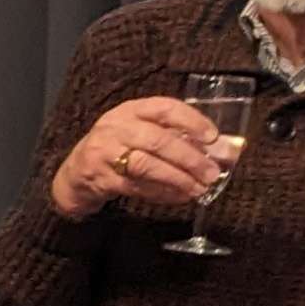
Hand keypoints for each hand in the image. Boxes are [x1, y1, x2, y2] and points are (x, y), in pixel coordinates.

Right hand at [48, 96, 228, 219]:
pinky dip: (162, 193)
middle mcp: (115, 127)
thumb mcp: (145, 134)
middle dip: (189, 158)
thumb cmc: (120, 149)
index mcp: (131, 110)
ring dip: (177, 178)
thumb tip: (228, 150)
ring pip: (147, 165)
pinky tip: (180, 197)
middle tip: (212, 173)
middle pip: (158, 140)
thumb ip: (181, 138)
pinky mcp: (101, 178)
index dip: (191, 121)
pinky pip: (137, 186)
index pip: (164, 108)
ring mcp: (104, 152)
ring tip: (200, 189)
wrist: (76, 173)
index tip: (213, 138)